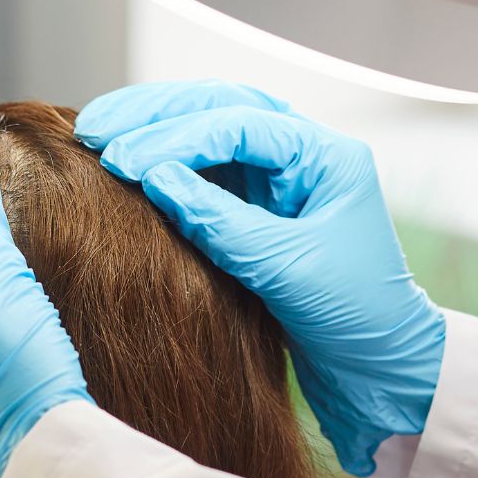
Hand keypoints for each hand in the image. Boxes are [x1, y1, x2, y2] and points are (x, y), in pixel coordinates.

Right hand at [77, 80, 444, 475]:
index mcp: (325, 156)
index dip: (175, 137)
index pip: (239, 123)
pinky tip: (124, 167)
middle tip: (94, 129)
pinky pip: (203, 169)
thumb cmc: (356, 318)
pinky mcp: (257, 207)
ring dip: (152, 129)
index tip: (123, 161)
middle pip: (219, 106)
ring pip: (207, 128)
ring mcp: (278, 178)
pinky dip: (162, 163)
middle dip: (154, 114)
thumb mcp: (286, 269)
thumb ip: (219, 221)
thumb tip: (154, 177)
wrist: (382, 370)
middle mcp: (302, 154)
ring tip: (97, 136)